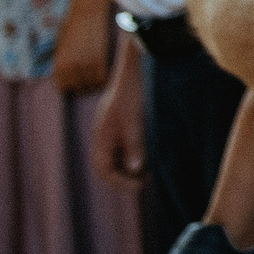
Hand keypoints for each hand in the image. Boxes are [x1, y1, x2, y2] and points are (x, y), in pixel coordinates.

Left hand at [50, 14, 109, 95]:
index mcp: (59, 64)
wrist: (87, 10)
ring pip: (93, 85)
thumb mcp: (61, 44)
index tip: (78, 83)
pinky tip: (106, 71)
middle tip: (91, 80)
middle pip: (79, 88)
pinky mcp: (100, 58)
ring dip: (96, 83)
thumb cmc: (74, 25)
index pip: (63, 88)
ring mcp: (86, 63)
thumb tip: (64, 75)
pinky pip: (103, 77)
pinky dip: (105, 77)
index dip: (71, 87)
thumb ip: (62, 61)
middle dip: (85, 86)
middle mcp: (71, 67)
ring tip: (99, 75)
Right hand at [89, 42, 144, 188]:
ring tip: (151, 169)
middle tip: (148, 180)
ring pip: (119, 155)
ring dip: (132, 164)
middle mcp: (104, 135)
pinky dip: (135, 152)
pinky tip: (151, 152)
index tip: (140, 186)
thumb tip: (136, 170)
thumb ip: (134, 146)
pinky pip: (125, 144)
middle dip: (126, 175)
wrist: (132, 68)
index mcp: (102, 137)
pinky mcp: (122, 122)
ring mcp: (112, 129)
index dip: (120, 181)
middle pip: (110, 165)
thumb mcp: (135, 121)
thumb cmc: (132, 94)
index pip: (104, 169)